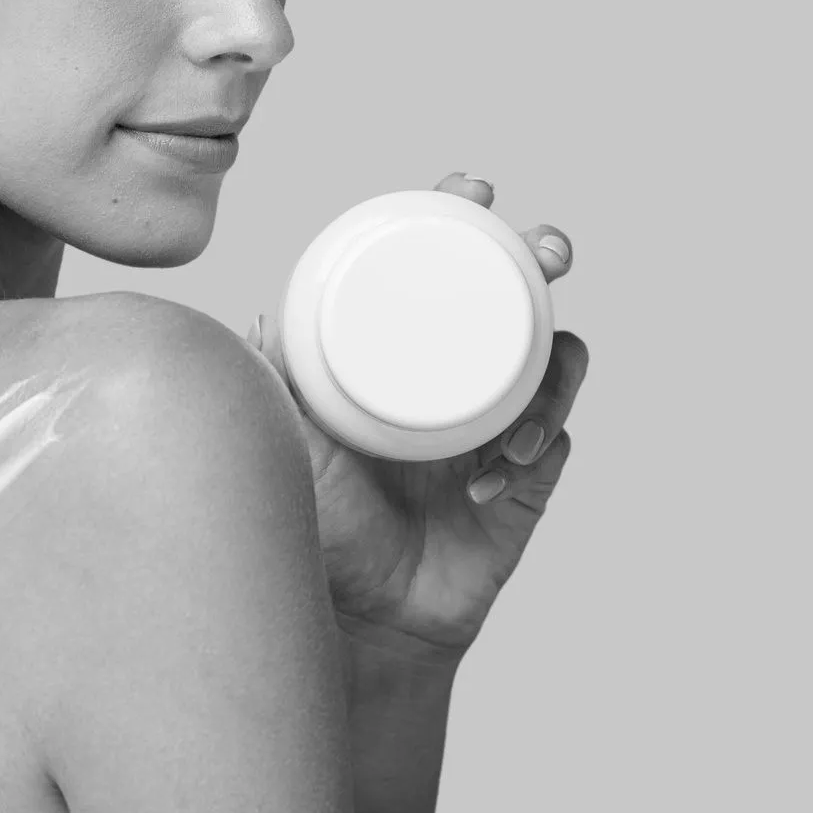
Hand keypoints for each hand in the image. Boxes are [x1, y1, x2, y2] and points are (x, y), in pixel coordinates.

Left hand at [247, 173, 588, 659]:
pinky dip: (538, 443)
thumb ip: (264, 378)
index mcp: (405, 353)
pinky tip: (495, 475)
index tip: (473, 189)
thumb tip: (254, 311)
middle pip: (521, 293)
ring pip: (557, 360)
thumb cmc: (313, 525)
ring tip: (522, 402)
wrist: (351, 622)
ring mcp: (500, 429)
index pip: (442, 266)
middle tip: (544, 253)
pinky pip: (557, 443)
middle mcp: (458, 379)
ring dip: (553, 363)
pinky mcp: (529, 486)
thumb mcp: (279, 438)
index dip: (464, 217)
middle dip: (544, 255)